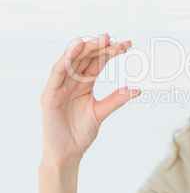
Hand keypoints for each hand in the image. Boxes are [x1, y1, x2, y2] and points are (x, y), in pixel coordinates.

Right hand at [39, 34, 140, 164]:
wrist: (67, 152)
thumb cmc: (81, 132)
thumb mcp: (101, 112)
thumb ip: (116, 99)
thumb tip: (137, 89)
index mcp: (84, 83)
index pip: (98, 62)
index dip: (111, 53)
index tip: (127, 46)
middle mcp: (72, 81)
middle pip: (86, 58)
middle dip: (101, 47)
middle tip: (117, 41)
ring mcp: (60, 86)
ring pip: (72, 60)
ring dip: (86, 47)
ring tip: (102, 39)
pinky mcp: (50, 94)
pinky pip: (57, 72)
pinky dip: (66, 58)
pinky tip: (78, 46)